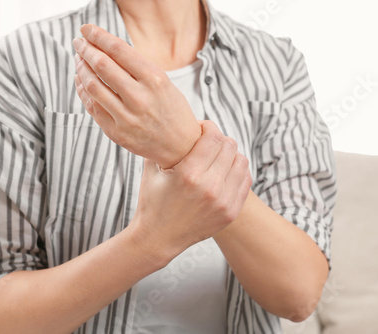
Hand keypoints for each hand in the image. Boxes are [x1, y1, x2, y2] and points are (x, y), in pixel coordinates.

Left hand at [73, 24, 201, 168]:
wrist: (180, 146)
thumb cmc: (171, 110)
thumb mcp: (163, 82)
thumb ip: (135, 67)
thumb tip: (103, 47)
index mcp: (155, 79)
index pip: (118, 50)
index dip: (97, 36)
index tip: (87, 29)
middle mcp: (140, 98)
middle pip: (101, 65)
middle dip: (85, 49)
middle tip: (78, 42)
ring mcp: (126, 118)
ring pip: (92, 86)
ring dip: (81, 68)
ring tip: (79, 60)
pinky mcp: (116, 133)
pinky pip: (92, 107)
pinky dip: (83, 90)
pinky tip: (82, 81)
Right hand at [131, 121, 251, 258]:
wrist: (158, 238)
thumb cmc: (152, 201)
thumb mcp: (152, 170)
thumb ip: (163, 145)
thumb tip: (171, 124)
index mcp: (188, 175)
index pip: (213, 137)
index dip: (209, 127)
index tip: (201, 128)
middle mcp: (209, 188)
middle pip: (229, 146)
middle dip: (219, 139)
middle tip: (208, 142)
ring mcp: (223, 202)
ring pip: (241, 161)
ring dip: (230, 155)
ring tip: (217, 157)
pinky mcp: (230, 212)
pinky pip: (245, 181)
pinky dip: (236, 172)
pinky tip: (223, 172)